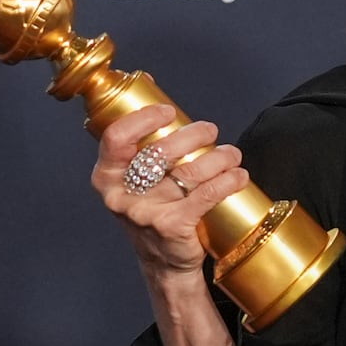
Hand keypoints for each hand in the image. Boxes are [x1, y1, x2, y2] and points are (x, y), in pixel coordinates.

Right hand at [91, 105, 250, 277]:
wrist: (164, 261)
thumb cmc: (153, 209)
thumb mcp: (135, 177)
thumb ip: (140, 137)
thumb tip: (149, 83)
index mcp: (106, 177)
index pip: (116, 138)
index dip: (144, 119)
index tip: (169, 111)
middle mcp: (121, 195)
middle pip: (161, 152)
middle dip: (193, 135)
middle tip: (210, 130)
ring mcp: (145, 212)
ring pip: (189, 172)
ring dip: (219, 157)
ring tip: (232, 154)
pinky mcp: (172, 226)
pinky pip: (206, 194)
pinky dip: (228, 181)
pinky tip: (239, 176)